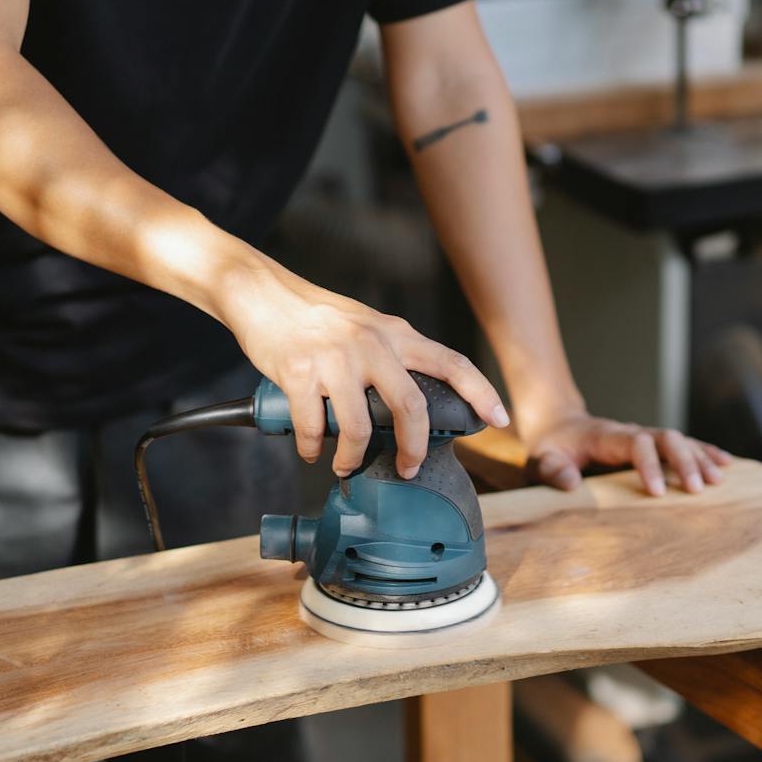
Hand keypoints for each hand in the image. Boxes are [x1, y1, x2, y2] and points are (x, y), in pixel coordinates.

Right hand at [217, 259, 508, 478]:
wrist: (261, 293)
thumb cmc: (315, 316)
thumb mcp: (366, 326)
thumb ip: (391, 356)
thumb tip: (410, 404)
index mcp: (395, 334)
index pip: (451, 362)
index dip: (481, 392)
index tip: (499, 419)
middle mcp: (372, 344)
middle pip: (410, 407)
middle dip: (413, 449)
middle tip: (408, 468)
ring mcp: (335, 359)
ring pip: (358, 427)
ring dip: (351, 458)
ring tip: (344, 465)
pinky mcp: (300, 373)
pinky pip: (313, 427)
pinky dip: (312, 448)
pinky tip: (311, 449)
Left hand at [521, 411, 731, 495]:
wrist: (559, 427)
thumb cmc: (551, 447)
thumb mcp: (541, 459)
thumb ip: (552, 470)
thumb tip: (571, 484)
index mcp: (607, 436)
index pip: (635, 443)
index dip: (649, 464)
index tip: (656, 492)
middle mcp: (631, 432)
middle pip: (665, 438)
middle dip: (684, 461)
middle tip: (697, 489)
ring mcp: (644, 436)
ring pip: (679, 440)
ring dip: (699, 458)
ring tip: (717, 481)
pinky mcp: (652, 444)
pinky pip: (683, 444)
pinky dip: (704, 452)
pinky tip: (725, 464)